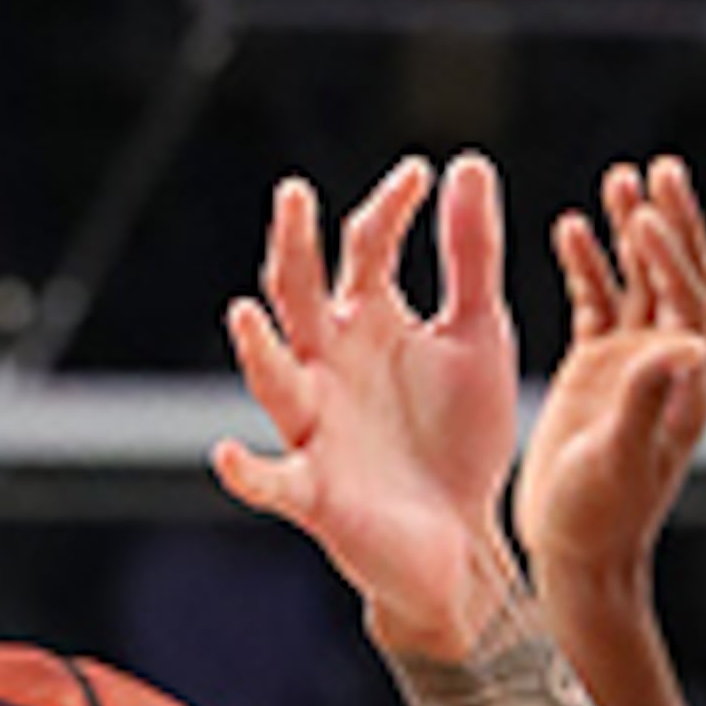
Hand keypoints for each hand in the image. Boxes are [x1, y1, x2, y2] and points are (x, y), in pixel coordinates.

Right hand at [217, 155, 523, 655]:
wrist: (463, 542)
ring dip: (259, 350)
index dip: (388, 209)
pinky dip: (248, 472)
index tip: (420, 177)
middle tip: (295, 197)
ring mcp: (316, 425)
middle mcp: (328, 362)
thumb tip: (469, 163)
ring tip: (245, 316)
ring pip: (274, 377)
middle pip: (297, 292)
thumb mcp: (477, 339)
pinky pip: (272, 481)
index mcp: (366, 318)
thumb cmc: (460, 438)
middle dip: (293, 248)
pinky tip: (227, 456)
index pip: (365, 246)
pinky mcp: (316, 492)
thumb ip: (471, 259)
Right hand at [519, 154, 705, 589]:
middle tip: (661, 169)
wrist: (578, 556)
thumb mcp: (621, 457)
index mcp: (683, 387)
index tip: (643, 215)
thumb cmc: (601, 518)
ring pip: (639, 283)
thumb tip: (690, 344)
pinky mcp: (597, 372)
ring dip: (630, 232)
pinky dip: (588, 265)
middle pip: (677, 278)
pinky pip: (598, 303)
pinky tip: (570, 227)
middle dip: (670, 224)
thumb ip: (650, 398)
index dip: (671, 256)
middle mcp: (666, 370)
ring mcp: (631, 367)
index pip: (688, 302)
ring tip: (619, 179)